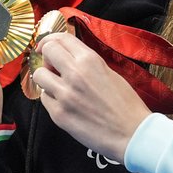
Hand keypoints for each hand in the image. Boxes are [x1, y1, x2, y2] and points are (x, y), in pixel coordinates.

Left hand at [28, 32, 150, 162]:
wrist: (132, 133)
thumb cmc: (126, 105)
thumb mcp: (110, 73)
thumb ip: (87, 63)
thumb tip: (67, 58)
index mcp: (90, 61)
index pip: (60, 39)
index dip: (50, 40)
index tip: (46, 46)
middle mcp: (75, 74)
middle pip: (46, 51)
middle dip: (47, 57)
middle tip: (53, 66)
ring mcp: (64, 94)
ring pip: (39, 75)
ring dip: (47, 79)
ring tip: (59, 87)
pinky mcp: (58, 114)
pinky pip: (44, 98)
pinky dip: (51, 99)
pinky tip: (64, 103)